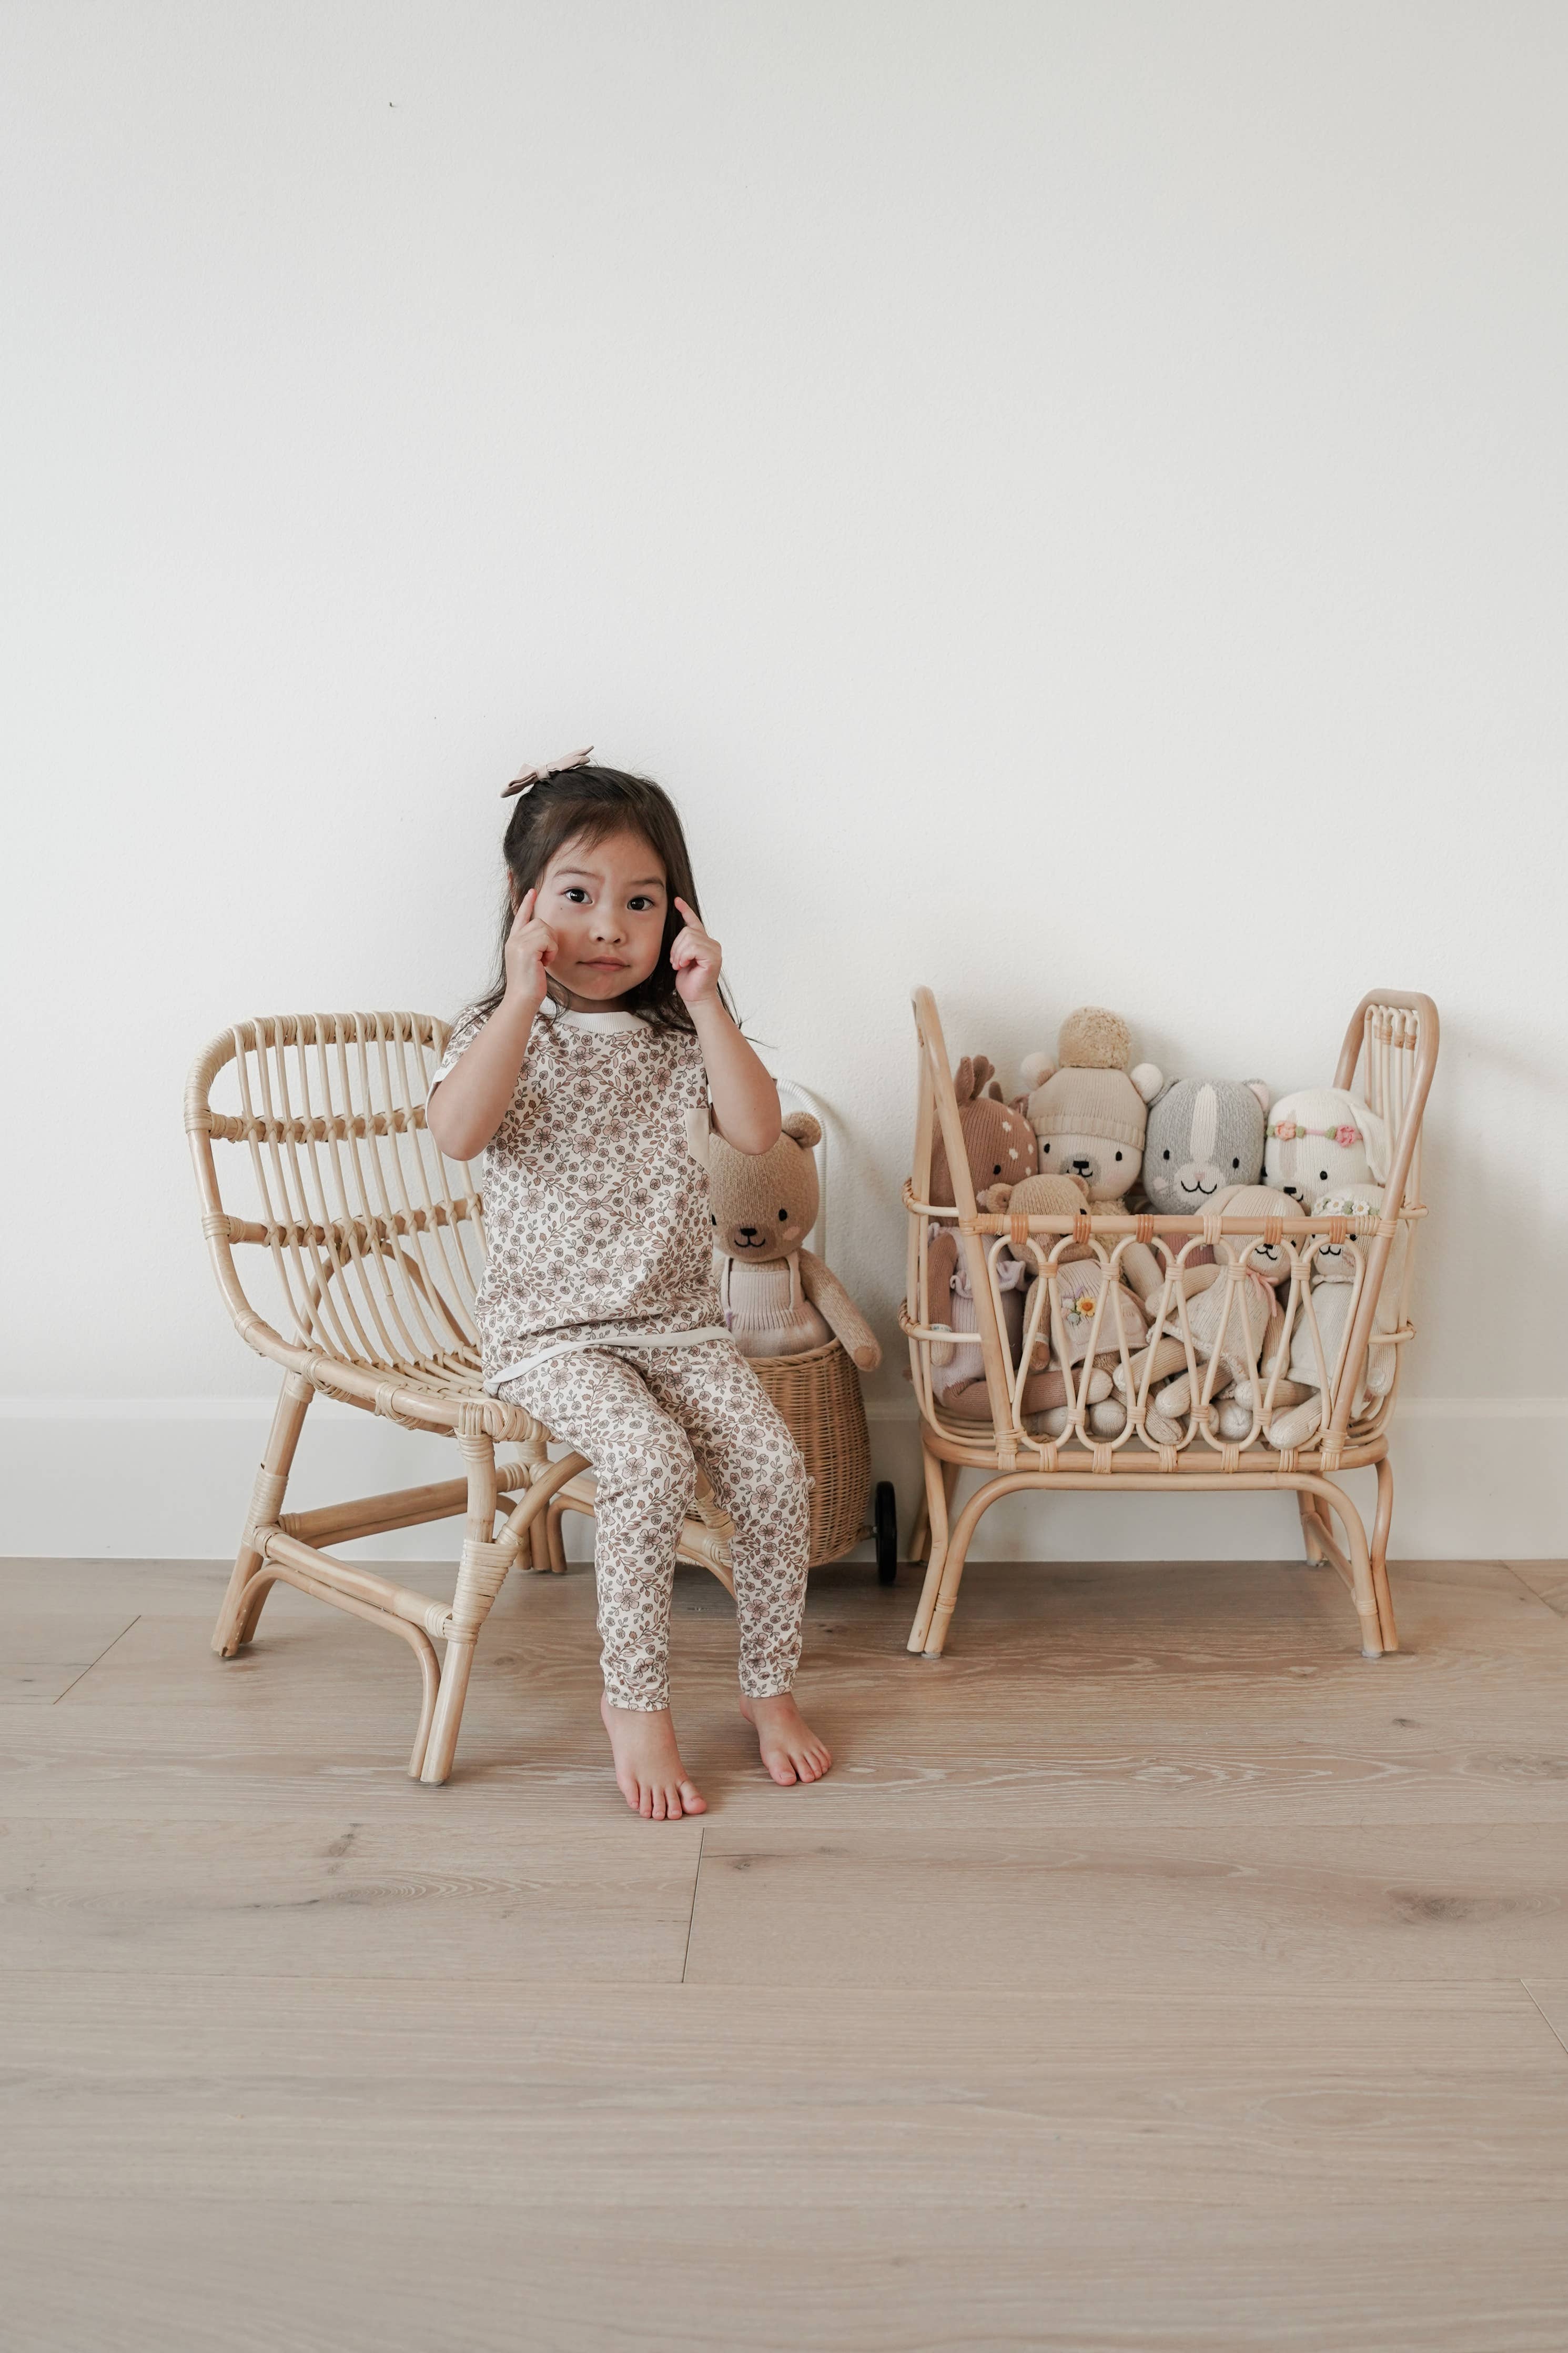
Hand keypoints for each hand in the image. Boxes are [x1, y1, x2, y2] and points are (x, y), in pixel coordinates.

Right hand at [503, 887, 558, 1009]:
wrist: (522, 999)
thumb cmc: (530, 985)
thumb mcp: (532, 961)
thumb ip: (536, 946)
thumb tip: (547, 937)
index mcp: (514, 941)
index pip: (521, 916)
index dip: (526, 902)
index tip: (532, 890)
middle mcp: (513, 939)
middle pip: (540, 921)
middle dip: (549, 938)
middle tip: (545, 958)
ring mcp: (517, 943)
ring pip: (545, 929)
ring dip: (551, 946)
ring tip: (543, 961)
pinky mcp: (525, 948)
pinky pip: (548, 939)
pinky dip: (551, 951)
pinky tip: (544, 963)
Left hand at [669, 895, 722, 1006]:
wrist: (696, 998)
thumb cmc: (689, 981)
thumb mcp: (682, 958)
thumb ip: (683, 945)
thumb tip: (680, 932)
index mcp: (704, 943)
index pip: (694, 923)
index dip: (685, 910)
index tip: (676, 900)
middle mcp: (712, 943)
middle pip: (687, 931)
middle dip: (676, 947)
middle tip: (675, 962)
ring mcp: (714, 950)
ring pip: (689, 938)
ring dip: (679, 953)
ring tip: (679, 965)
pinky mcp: (713, 957)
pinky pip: (693, 947)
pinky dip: (684, 956)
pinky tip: (684, 965)